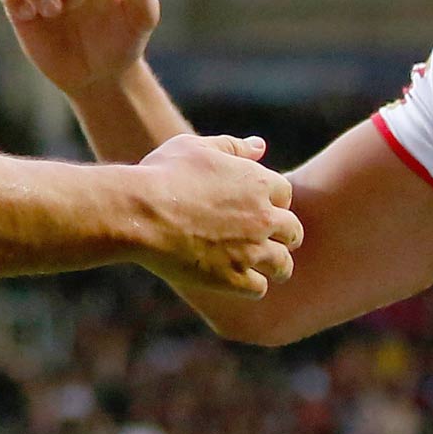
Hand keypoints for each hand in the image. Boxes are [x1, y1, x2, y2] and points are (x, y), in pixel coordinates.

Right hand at [136, 133, 302, 295]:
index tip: (257, 207)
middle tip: (265, 239)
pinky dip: (250, 284)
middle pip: (293, 231)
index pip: (285, 194)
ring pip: (282, 264)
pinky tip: (235, 279)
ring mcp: (251, 250)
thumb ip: (233, 147)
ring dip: (274, 265)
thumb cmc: (162, 174)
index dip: (271, 200)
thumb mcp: (197, 148)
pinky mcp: (233, 278)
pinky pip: (259, 287)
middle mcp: (263, 217)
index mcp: (258, 182)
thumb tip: (260, 146)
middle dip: (282, 235)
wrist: (140, 213)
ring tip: (261, 267)